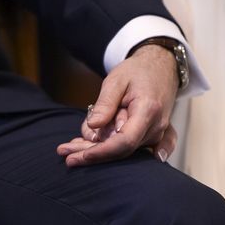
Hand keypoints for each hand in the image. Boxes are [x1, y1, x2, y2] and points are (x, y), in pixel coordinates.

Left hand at [57, 44, 178, 165]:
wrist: (161, 68)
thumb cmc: (138, 71)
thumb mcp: (116, 80)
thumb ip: (105, 103)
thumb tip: (94, 126)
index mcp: (148, 110)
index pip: (125, 141)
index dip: (102, 152)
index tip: (80, 155)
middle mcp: (156, 127)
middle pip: (120, 151)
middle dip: (91, 153)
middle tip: (63, 151)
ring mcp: (158, 135)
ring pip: (123, 151)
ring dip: (98, 147)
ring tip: (72, 143)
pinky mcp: (156, 138)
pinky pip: (136, 152)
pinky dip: (114, 152)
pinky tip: (100, 157)